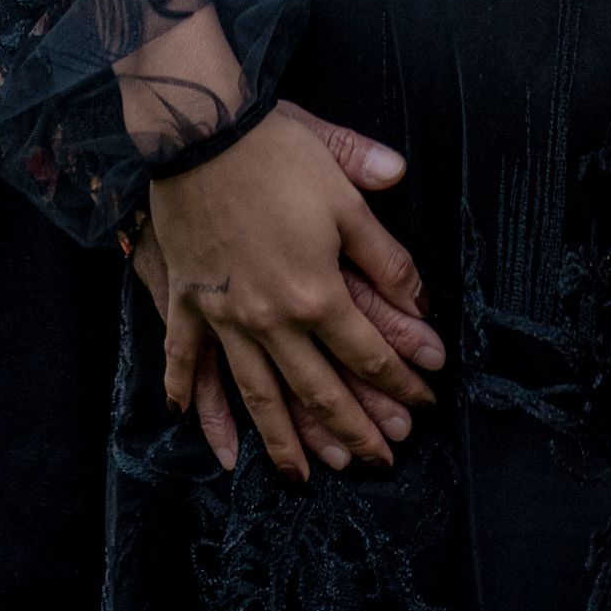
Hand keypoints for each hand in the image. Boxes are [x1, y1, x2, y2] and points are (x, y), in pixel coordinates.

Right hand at [148, 103, 444, 483]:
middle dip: (354, 430)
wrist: (200, 134)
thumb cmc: (277, 154)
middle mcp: (272, 321)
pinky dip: (196, 401)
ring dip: (285, 441)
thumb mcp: (344, 195)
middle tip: (379, 461)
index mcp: (317, 294)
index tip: (422, 405)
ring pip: (259, 396)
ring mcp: (225, 318)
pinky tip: (209, 432)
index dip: (400, 382)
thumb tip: (420, 295)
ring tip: (305, 477)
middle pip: (318, 391)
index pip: (368, 354)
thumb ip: (384, 251)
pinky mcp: (189, 302)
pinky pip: (188, 363)